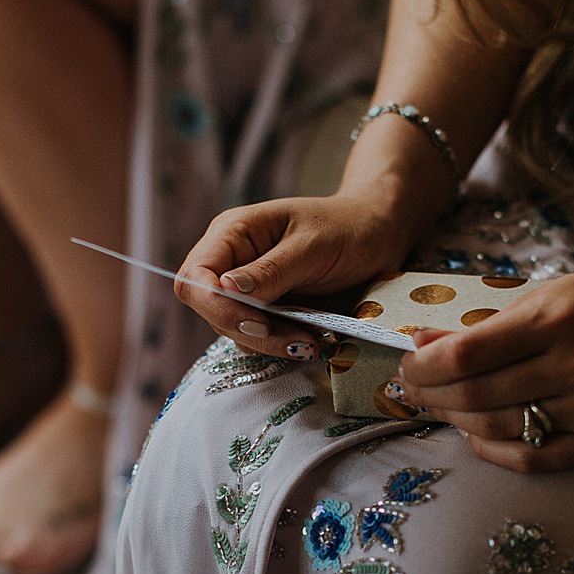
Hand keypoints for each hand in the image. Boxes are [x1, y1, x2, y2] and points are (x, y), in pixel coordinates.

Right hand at [174, 191, 413, 360]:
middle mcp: (231, 262)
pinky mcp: (267, 312)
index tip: (260, 321)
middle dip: (252, 332)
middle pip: (211, 312)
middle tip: (301, 341)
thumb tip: (226, 288)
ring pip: (234, 331)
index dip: (217, 306)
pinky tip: (313, 341)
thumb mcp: (313, 245)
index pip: (195, 278)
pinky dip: (282, 345)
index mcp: (233, 233)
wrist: (378, 235)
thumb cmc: (348, 228)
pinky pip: (258, 339)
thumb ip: (271, 269)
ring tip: (314, 342)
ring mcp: (247, 290)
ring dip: (271, 343)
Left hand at [393, 258, 573, 471]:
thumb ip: (482, 327)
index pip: (466, 355)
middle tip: (414, 389)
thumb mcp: (541, 297)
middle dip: (431, 395)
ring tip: (442, 407)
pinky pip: (535, 459)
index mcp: (555, 320)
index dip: (424, 366)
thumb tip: (419, 346)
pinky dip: (494, 451)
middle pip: (477, 396)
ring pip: (500, 429)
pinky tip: (476, 434)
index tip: (408, 363)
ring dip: (456, 421)